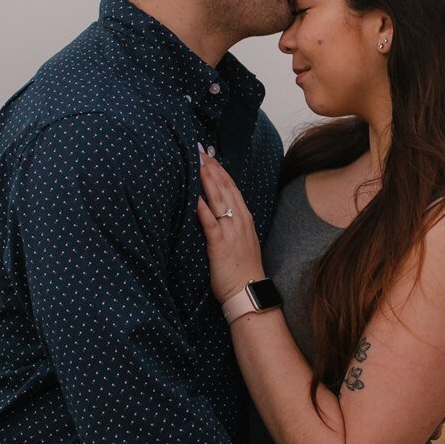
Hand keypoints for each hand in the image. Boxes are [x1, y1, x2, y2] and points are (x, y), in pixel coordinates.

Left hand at [194, 149, 266, 302]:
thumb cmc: (242, 269)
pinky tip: (196, 198)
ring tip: (198, 165)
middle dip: (213, 169)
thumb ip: (232, 223)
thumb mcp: (242, 240)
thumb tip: (219, 211)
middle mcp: (239, 221)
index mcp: (244, 219)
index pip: (232, 188)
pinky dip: (203, 210)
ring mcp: (231, 232)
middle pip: (225, 189)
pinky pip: (211, 224)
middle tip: (201, 152)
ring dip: (208, 182)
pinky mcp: (220, 245)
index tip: (210, 157)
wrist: (248, 291)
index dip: (221, 171)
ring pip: (219, 201)